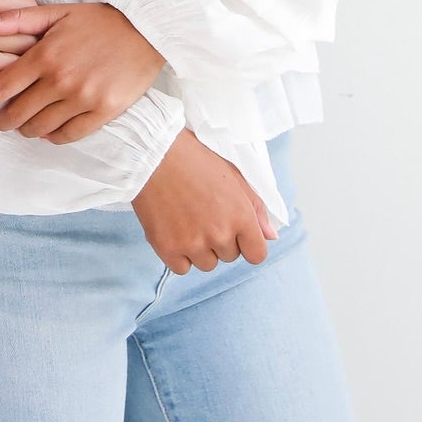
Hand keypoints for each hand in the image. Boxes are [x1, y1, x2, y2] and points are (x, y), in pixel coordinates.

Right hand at [0, 0, 41, 94]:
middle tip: (43, 49)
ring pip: (12, 68)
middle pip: (26, 41)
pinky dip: (1, 89)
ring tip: (29, 69)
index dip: (38, 16)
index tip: (38, 23)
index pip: (27, 9)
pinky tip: (7, 86)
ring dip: (24, 69)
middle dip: (38, 45)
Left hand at [0, 2, 164, 142]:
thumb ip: (17, 19)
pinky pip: (68, 135)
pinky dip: (53, 136)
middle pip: (17, 114)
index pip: (0, 87)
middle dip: (2, 120)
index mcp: (44, 54)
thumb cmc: (98, 20)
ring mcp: (82, 98)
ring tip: (25, 122)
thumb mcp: (57, 12)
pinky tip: (49, 128)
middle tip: (0, 118)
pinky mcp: (103, 111)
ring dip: (26, 129)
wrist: (147, 28)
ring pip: (40, 128)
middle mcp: (60, 79)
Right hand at [131, 129, 277, 274]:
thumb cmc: (193, 159)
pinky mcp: (167, 248)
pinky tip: (172, 229)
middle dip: (220, 240)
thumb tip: (271, 236)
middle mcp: (219, 233)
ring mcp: (192, 243)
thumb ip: (256, 208)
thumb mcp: (232, 175)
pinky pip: (182, 268)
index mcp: (240, 215)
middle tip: (202, 213)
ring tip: (186, 219)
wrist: (151, 154)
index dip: (247, 244)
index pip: (257, 254)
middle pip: (230, 257)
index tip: (234, 232)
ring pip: (206, 264)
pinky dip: (178, 254)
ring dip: (199, 249)